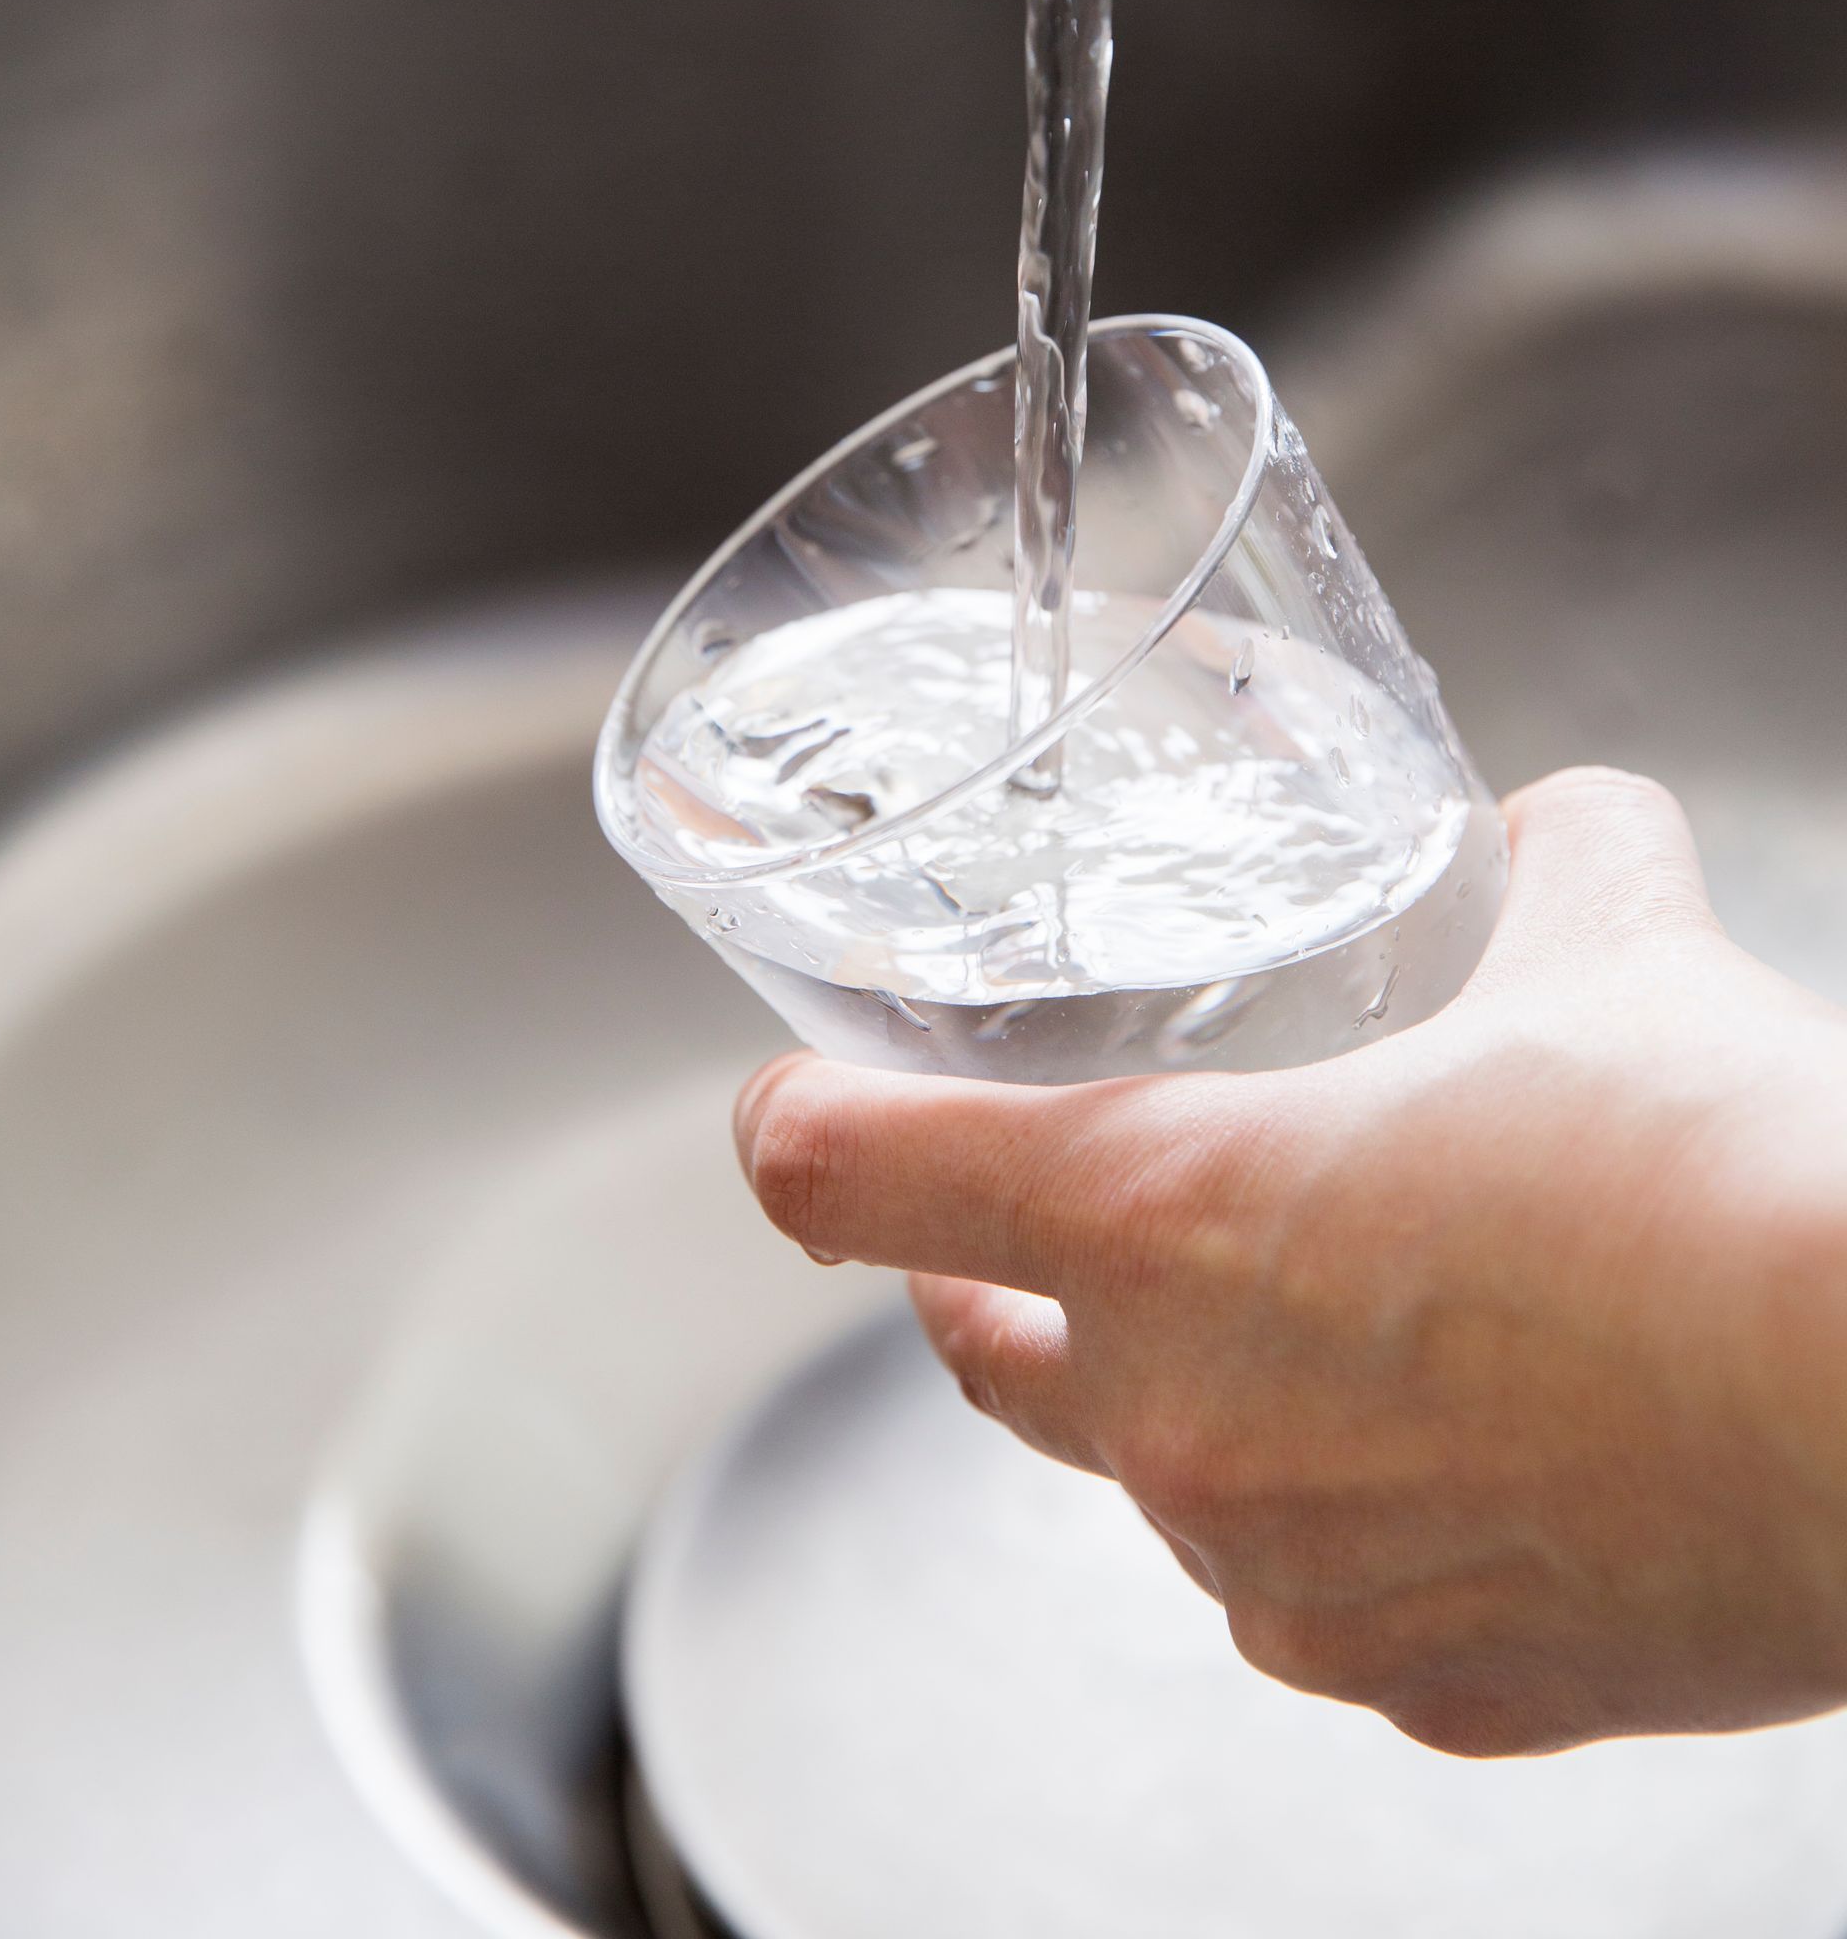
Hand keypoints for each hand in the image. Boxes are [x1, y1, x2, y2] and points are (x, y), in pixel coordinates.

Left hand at [735, 769, 1846, 1756]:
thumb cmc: (1723, 1185)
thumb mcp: (1609, 945)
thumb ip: (1548, 866)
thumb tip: (1556, 835)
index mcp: (1159, 1214)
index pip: (844, 1172)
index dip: (799, 1128)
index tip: (798, 1114)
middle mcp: (1186, 1422)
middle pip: (982, 1354)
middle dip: (980, 1283)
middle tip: (1014, 1231)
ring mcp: (1299, 1580)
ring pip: (1161, 1495)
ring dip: (1184, 1410)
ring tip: (1290, 1334)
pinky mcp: (1433, 1685)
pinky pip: (1330, 1605)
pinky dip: (1349, 1529)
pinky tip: (1448, 1465)